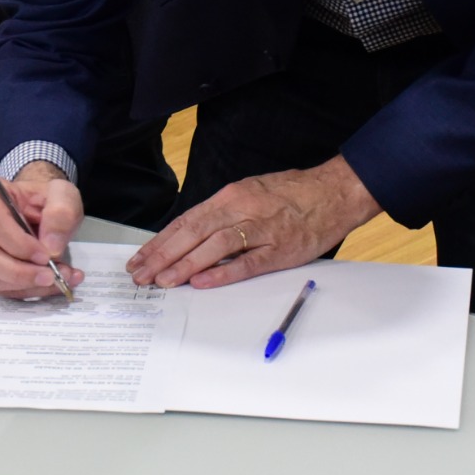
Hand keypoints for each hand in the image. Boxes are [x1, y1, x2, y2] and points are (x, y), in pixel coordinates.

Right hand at [0, 161, 85, 297]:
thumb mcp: (63, 195)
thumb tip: (51, 249)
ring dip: (25, 285)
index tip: (46, 256)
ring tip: (58, 281)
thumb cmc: (47, 198)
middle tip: (51, 276)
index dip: (18, 243)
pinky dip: (25, 290)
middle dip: (18, 271)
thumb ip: (60, 214)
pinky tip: (50, 285)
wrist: (42, 208)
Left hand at [127, 156, 380, 289]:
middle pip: (194, 233)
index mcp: (231, 196)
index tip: (141, 258)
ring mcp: (261, 230)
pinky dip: (224, 273)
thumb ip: (222, 214)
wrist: (334, 192)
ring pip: (215, 247)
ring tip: (163, 281)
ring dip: (185, 265)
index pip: (187, 221)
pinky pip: (248, 263)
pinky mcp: (280, 249)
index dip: (161, 241)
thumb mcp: (250, 192)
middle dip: (163, 255)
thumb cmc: (292, 193)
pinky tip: (203, 282)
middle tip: (141, 274)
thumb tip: (191, 236)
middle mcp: (241, 210)